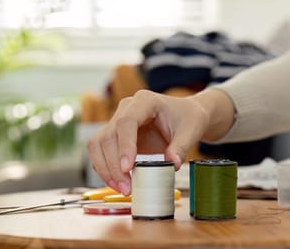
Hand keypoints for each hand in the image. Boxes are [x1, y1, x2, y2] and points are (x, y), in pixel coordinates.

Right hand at [87, 89, 233, 194]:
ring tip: (122, 189)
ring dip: (105, 169)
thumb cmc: (188, 119)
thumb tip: (172, 165)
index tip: (128, 168)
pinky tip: (117, 183)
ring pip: (98, 144)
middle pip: (109, 136)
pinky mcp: (114, 135)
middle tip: (127, 188)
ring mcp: (117, 120)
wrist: (186, 116)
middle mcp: (126, 108)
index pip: (126, 122)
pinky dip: (105, 169)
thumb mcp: (190, 132)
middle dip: (114, 165)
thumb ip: (181, 147)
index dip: (125, 146)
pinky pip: (100, 152)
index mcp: (145, 101)